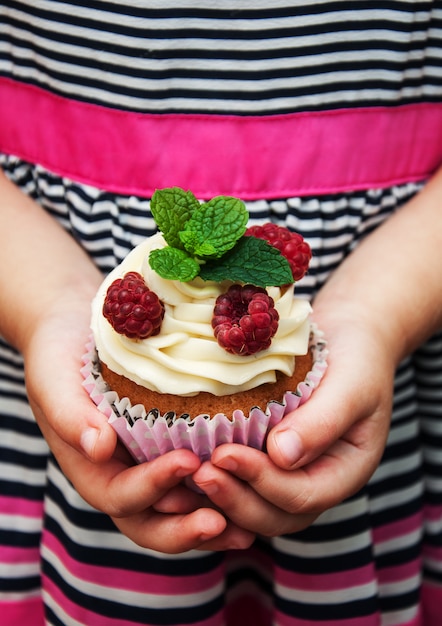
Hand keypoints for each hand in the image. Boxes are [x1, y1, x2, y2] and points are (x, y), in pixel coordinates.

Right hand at [25, 298, 253, 552]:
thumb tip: (99, 448)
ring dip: (211, 523)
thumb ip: (71, 415)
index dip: (153, 486)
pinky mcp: (170, 450)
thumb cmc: (59, 356)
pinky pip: (195, 483)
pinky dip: (221, 493)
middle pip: (152, 523)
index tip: (188, 461)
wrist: (75, 334)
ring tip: (248, 528)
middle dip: (185, 529)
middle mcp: (121, 477)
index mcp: (92, 469)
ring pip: (178, 512)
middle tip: (224, 522)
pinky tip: (252, 488)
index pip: (121, 495)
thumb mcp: (54, 379)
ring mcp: (147, 467)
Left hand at [192, 315, 393, 535]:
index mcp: (345, 471)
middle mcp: (318, 482)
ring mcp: (294, 475)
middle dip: (235, 499)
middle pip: (275, 515)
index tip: (224, 454)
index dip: (262, 481)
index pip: (302, 496)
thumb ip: (324, 419)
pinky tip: (188, 468)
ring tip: (188, 475)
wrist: (350, 341)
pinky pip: (244, 484)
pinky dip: (220, 483)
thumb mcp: (351, 384)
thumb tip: (281, 455)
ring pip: (256, 508)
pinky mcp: (271, 460)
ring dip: (222, 499)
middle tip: (199, 473)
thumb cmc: (357, 359)